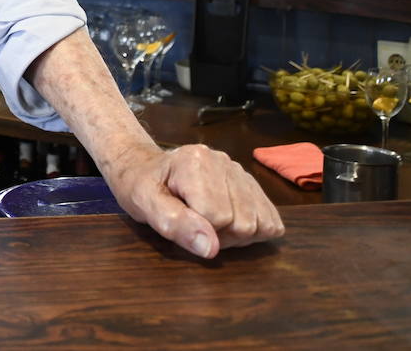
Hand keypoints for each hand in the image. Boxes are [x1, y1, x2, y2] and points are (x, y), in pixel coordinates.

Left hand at [104, 142, 284, 257]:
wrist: (142, 167)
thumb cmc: (139, 185)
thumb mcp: (143, 204)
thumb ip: (174, 224)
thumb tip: (210, 249)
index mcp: (197, 162)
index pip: (218, 217)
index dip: (199, 230)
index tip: (179, 221)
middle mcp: (224, 162)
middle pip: (244, 223)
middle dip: (219, 235)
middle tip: (192, 224)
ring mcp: (240, 171)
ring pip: (261, 223)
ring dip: (236, 234)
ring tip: (207, 222)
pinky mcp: (250, 183)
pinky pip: (271, 219)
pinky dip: (254, 229)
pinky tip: (228, 221)